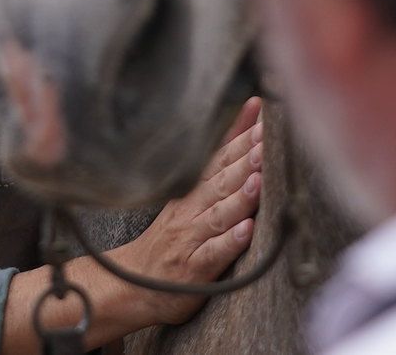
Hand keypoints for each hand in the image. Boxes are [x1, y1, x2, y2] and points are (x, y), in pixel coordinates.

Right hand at [109, 96, 264, 326]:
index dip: (241, 138)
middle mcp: (190, 211)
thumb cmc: (170, 237)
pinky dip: (229, 242)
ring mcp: (191, 240)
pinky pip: (213, 255)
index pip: (218, 159)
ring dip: (239, 197)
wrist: (129, 284)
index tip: (263, 120)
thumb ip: (222, 157)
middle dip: (244, 160)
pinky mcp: (194, 270)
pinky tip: (246, 231)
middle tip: (265, 140)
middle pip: (220, 182)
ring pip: (218, 215)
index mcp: (191, 191)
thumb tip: (250, 112)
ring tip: (259, 181)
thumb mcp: (190, 195)